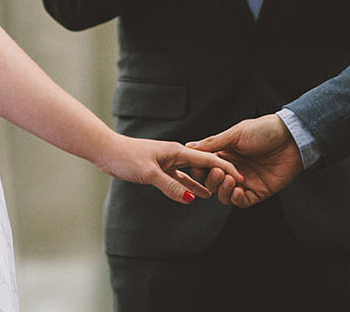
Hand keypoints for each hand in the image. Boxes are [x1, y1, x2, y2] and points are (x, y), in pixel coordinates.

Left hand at [95, 133, 236, 203]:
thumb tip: (192, 198)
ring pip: (193, 173)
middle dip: (220, 175)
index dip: (226, 168)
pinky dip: (189, 186)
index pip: (208, 160)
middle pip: (204, 165)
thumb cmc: (127, 158)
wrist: (107, 151)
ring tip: (220, 193)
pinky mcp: (159, 168)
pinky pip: (180, 178)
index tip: (242, 178)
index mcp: (177, 151)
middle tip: (237, 187)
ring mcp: (168, 161)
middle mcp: (176, 154)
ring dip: (206, 183)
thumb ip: (171, 186)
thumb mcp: (150, 174)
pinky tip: (195, 194)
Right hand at [188, 114, 302, 207]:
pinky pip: (242, 202)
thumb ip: (213, 143)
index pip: (205, 166)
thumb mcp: (236, 133)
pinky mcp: (258, 191)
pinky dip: (237, 199)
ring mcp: (245, 181)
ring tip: (230, 180)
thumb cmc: (265, 130)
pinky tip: (238, 191)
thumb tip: (189, 146)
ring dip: (223, 190)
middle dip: (212, 180)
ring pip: (225, 195)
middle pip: (213, 182)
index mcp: (225, 153)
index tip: (198, 169)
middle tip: (220, 172)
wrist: (292, 138)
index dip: (200, 170)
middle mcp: (233, 168)